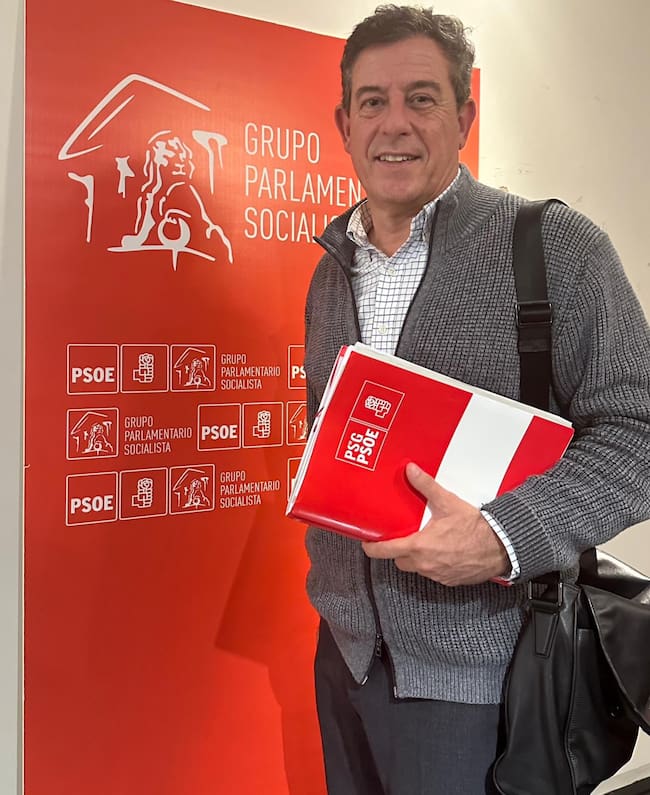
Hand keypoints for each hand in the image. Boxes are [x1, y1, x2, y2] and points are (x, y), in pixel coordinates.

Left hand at [361, 463, 509, 585]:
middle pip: (400, 561)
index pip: (384, 552)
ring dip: (417, 558)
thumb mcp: (447, 502)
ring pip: (417, 568)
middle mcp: (425, 565)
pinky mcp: (450, 581)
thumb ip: (425, 486)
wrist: (501, 547)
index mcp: (418, 547)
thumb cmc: (475, 528)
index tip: (367, 543)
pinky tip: (443, 551)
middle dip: (398, 550)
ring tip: (424, 541)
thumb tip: (410, 470)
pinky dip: (434, 564)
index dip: (372, 548)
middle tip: (402, 537)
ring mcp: (438, 575)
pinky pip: (434, 574)